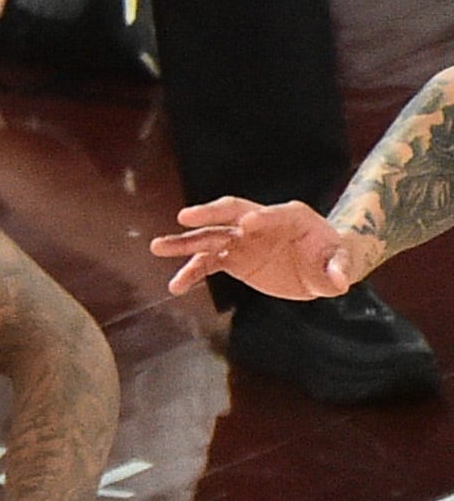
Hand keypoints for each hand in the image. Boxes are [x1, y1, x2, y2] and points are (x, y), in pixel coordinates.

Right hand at [150, 197, 375, 300]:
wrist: (320, 266)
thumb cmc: (334, 259)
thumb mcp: (342, 263)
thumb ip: (340, 270)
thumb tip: (341, 282)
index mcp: (291, 217)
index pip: (273, 213)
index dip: (262, 217)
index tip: (247, 224)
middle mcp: (260, 223)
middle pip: (231, 213)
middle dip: (210, 214)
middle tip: (185, 217)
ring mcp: (243, 240)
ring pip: (211, 236)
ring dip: (185, 243)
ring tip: (158, 247)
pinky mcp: (233, 258)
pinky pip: (208, 263)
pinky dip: (191, 273)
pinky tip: (176, 286)